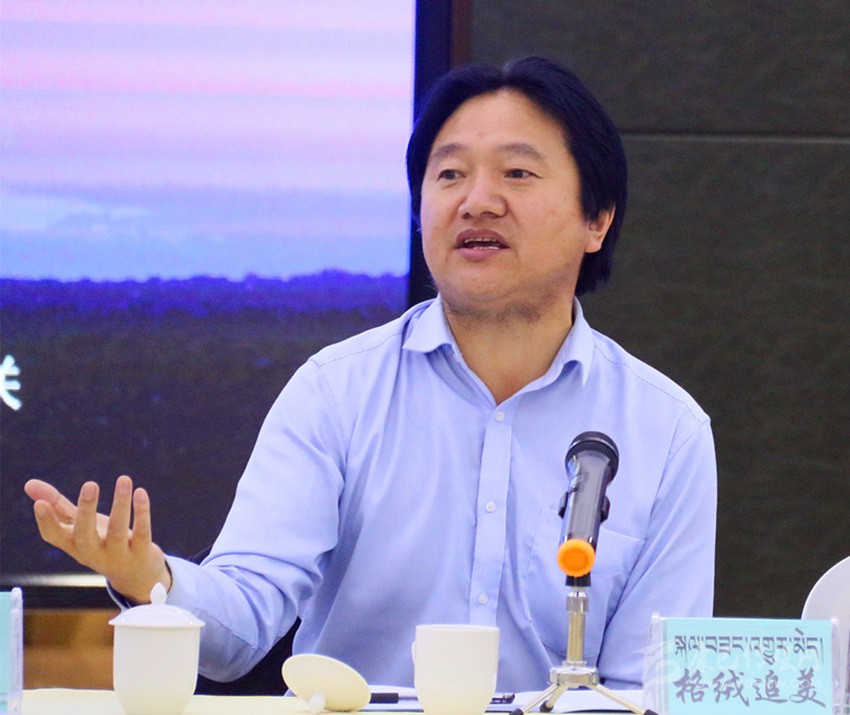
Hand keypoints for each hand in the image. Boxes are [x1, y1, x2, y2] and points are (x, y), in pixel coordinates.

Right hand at [24, 475, 170, 603]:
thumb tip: (28, 484)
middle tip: (90, 484)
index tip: (40, 504)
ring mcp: (118, 555)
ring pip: (117, 531)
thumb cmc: (102, 544)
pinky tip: (140, 492)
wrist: (136, 576)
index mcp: (74, 545)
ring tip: (123, 479)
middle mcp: (93, 553)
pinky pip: (142, 532)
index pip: (54, 537)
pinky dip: (142, 512)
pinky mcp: (142, 553)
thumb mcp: (79, 526)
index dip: (46, 522)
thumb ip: (57, 506)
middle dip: (86, 510)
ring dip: (120, 504)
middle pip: (85, 535)